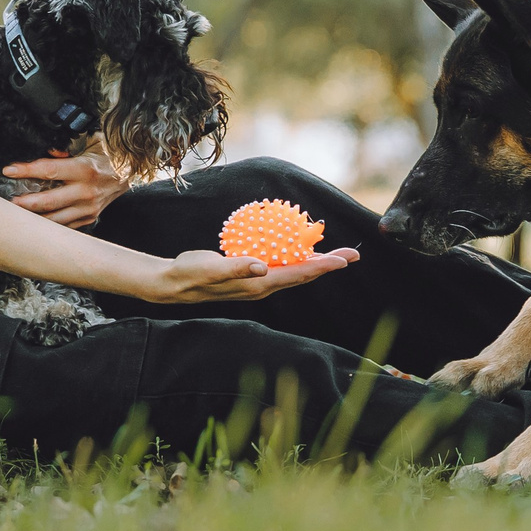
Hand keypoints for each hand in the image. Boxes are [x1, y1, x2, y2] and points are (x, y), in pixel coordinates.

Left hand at [0, 151, 130, 227]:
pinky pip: (65, 226)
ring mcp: (88, 208)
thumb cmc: (108, 154)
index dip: (26, 171)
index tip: (9, 170)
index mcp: (85, 169)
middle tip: (9, 202)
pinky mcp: (89, 217)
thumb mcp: (90, 141)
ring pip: (55, 219)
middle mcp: (87, 191)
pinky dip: (49, 224)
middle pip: (49, 201)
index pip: (49, 170)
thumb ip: (67, 146)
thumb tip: (47, 151)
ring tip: (17, 215)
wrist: (131, 171)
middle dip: (25, 203)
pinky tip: (36, 221)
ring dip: (34, 218)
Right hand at [147, 246, 359, 304]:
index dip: (323, 266)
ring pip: (295, 271)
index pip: (299, 274)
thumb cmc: (193, 274)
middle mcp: (264, 285)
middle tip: (353, 254)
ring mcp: (259, 282)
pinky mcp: (252, 275)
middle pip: (304, 274)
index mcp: (260, 284)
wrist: (176, 283)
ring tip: (335, 252)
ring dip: (316, 262)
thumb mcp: (212, 268)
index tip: (345, 259)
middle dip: (329, 264)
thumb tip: (261, 266)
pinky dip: (295, 256)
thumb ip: (236, 267)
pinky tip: (297, 245)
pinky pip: (281, 265)